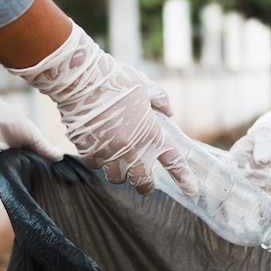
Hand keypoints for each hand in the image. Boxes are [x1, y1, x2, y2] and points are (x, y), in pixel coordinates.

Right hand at [8, 21, 196, 195]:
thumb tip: (169, 111)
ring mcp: (109, 152)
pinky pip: (95, 165)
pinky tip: (99, 150)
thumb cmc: (115, 79)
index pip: (173, 162)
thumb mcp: (145, 86)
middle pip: (142, 181)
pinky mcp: (88, 151)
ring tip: (121, 165)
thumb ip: (161, 100)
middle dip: (145, 186)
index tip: (191, 191)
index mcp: (152, 134)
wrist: (80, 78)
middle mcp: (132, 149)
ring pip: (117, 177)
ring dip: (121, 174)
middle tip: (145, 184)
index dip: (184, 179)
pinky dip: (99, 161)